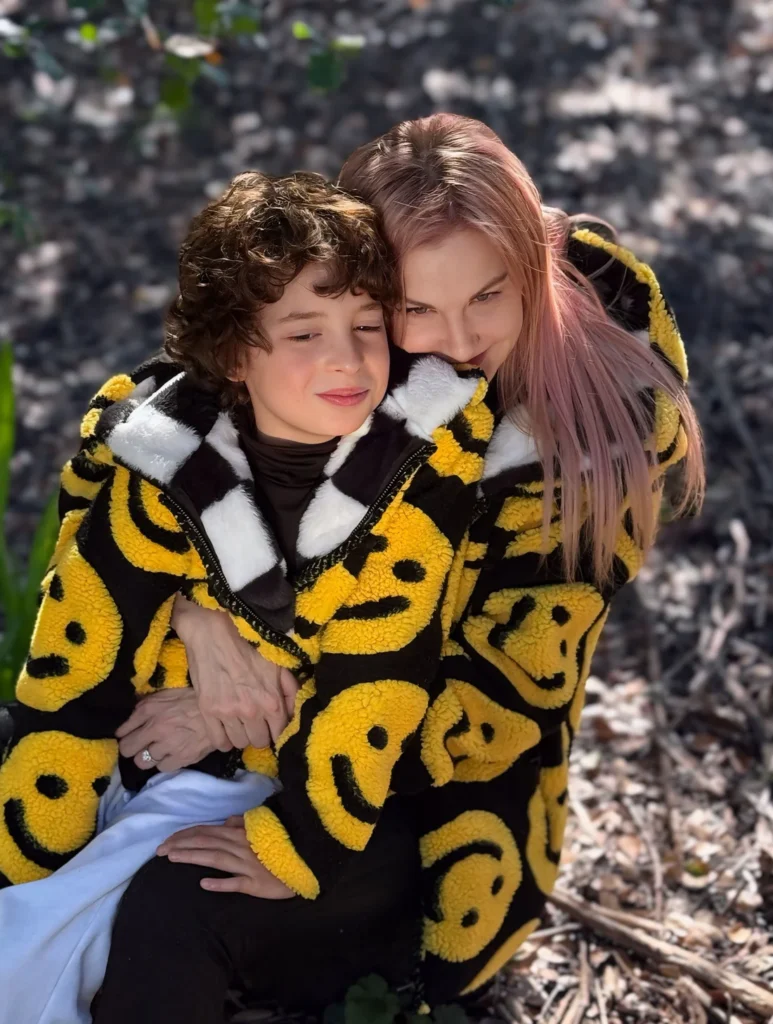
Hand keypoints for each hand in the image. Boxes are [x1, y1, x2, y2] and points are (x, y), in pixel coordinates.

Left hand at [116, 688, 217, 771]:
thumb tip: (125, 724)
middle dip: (133, 748)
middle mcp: (156, 730)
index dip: (125, 737)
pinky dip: (165, 762)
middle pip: (129, 751)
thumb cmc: (191, 699)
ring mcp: (169, 746)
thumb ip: (143, 707)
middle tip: (142, 745)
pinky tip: (171, 754)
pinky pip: (163, 768)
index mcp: (150, 713)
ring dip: (148, 757)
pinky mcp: (183, 758)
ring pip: (144, 762)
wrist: (220, 710)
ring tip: (158, 750)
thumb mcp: (165, 695)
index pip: (123, 735)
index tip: (131, 737)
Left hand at [157, 815, 294, 898]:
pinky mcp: (255, 883)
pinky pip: (236, 882)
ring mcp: (247, 865)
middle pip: (206, 843)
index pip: (207, 831)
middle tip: (158, 851)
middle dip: (181, 845)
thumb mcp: (264, 829)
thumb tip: (226, 822)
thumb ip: (244, 824)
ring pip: (215, 858)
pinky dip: (220, 882)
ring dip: (192, 856)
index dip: (185, 835)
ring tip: (171, 858)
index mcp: (240, 833)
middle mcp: (240, 846)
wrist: (304, 861)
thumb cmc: (281, 845)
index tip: (166, 841)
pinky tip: (203, 884)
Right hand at [172, 596, 298, 750]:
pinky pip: (218, 742)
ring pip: (239, 743)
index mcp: (272, 701)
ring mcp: (228, 713)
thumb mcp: (277, 665)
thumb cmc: (248, 647)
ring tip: (239, 724)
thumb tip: (293, 712)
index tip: (270, 726)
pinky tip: (225, 729)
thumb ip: (290, 689)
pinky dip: (223, 739)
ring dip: (241, 736)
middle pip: (258, 742)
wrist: (213, 634)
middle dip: (258, 734)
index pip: (279, 734)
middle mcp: (252, 711)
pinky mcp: (208, 712)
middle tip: (254, 723)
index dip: (275, 731)